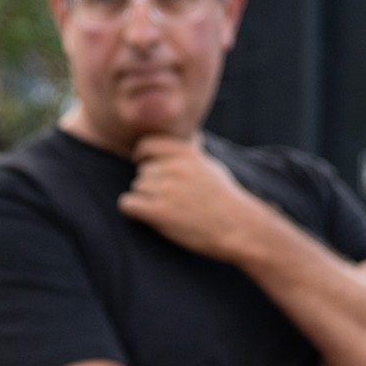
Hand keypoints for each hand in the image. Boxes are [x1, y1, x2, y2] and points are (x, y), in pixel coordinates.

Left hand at [117, 134, 278, 264]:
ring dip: (145, 199)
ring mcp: (166, 189)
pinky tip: (149, 216)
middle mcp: (175, 167)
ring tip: (169, 209)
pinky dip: (133, 211)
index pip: (147, 144)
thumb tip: (190, 137)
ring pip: (136, 188)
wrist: (239, 228)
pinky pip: (127, 204)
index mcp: (188, 153)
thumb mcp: (210, 166)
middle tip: (171, 198)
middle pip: (142, 171)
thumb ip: (192, 152)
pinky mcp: (159, 212)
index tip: (146, 165)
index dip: (143, 156)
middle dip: (151, 184)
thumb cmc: (224, 199)